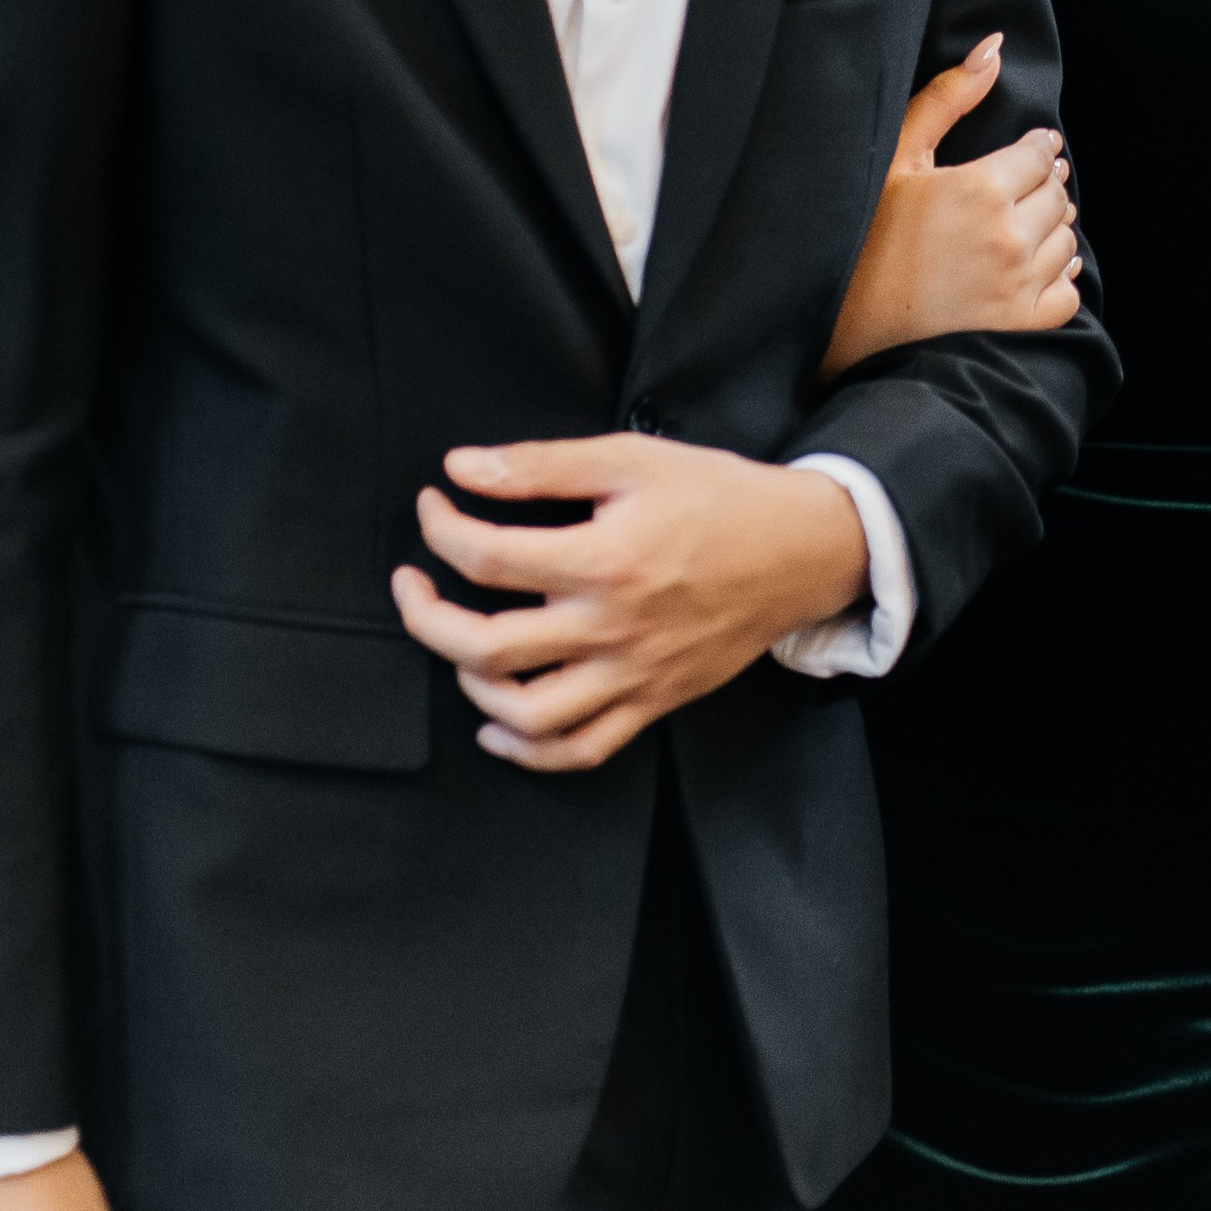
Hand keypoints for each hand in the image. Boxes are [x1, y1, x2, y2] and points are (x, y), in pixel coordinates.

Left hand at [392, 432, 872, 773]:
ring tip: (456, 644)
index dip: (442, 528)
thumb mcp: (633, 459)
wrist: (800, 552)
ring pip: (525, 714)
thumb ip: (544, 464)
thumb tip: (465, 466)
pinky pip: (580, 749)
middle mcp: (611, 628)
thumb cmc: (719, 498)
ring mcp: (631, 675)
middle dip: (425, 614)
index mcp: (604, 560)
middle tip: (411, 582)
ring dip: (470, 684)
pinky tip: (496, 725)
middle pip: (485, 646)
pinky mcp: (651, 701)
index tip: (433, 504)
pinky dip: (527, 751)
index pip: (487, 557)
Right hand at [821, 34, 1079, 377]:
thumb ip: (946, 98)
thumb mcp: (895, 159)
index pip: (1039, 153)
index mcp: (981, 189)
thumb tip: (992, 48)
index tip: (1023, 152)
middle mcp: (1009, 237)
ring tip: (1017, 226)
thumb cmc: (860, 239)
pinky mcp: (1020, 325)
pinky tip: (1032, 269)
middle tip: (1015, 188)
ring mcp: (1019, 285)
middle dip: (1041, 185)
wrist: (843, 329)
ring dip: (1050, 228)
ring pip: (1066, 240)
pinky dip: (1057, 278)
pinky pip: (1066, 294)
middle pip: (1057, 194)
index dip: (1033, 148)